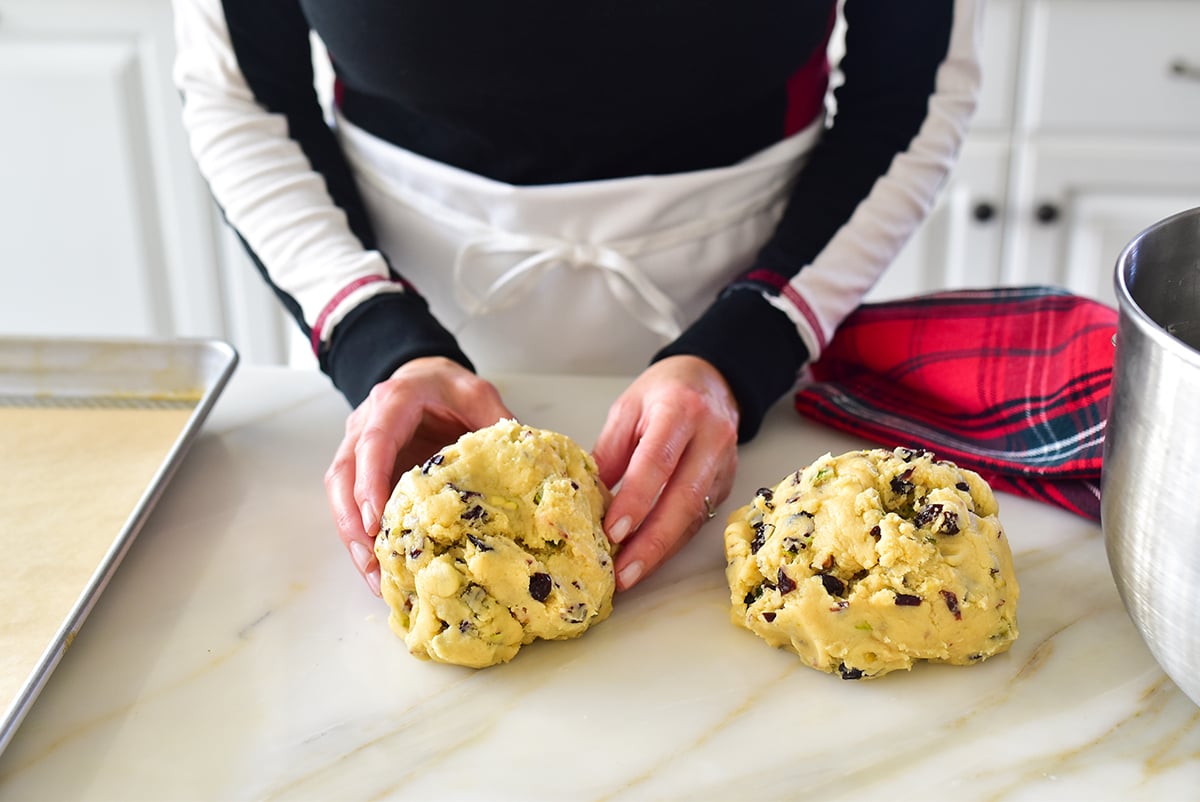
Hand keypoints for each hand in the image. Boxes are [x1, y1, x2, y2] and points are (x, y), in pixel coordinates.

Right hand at [324, 356, 513, 594]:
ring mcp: (356, 448)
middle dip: (354, 522)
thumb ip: (494, 421)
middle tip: (373, 563)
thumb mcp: (476, 393)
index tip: (376, 519)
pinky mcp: (360, 470)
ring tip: (375, 578)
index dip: (371, 480)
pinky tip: (379, 566)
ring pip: (340, 493)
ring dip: (353, 536)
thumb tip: (521, 465)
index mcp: (394, 401)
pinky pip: (351, 503)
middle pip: (344, 475)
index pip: (374, 441)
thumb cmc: (447, 387)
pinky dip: (361, 535)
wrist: (424, 377)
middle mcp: (364, 424)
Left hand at [592, 355, 739, 590]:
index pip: (657, 461)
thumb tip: (586, 500)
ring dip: (661, 551)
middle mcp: (710, 438)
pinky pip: (698, 520)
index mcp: (680, 411)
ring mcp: (723, 465)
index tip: (612, 531)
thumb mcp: (627, 409)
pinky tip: (648, 561)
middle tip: (622, 573)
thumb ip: (609, 453)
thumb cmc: (663, 393)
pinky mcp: (726, 485)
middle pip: (683, 498)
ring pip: (694, 516)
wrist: (712, 380)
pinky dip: (671, 544)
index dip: (636, 499)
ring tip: (629, 576)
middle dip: (652, 542)